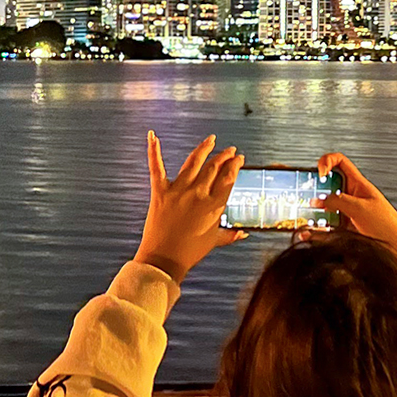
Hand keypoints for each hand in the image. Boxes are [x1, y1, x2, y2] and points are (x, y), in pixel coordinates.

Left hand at [134, 132, 245, 283]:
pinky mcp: (160, 192)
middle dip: (224, 156)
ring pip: (194, 162)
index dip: (235, 165)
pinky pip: (156, 167)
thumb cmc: (190, 253)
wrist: (164, 260)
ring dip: (204, 148)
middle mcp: (199, 194)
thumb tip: (244, 234)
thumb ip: (230, 234)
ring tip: (211, 140)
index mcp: (214, 205)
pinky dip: (153, 150)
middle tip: (230, 150)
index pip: (228, 178)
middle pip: (214, 168)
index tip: (239, 158)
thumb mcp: (214, 241)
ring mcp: (179, 191)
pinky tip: (152, 136)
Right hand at [310, 153, 396, 258]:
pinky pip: (326, 223)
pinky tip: (310, 231)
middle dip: (315, 189)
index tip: (320, 173)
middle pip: (327, 185)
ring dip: (314, 210)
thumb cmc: (386, 225)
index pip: (339, 162)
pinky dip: (316, 227)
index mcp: (358, 184)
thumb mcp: (360, 208)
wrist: (395, 247)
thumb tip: (320, 200)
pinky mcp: (343, 226)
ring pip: (324, 206)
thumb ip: (338, 201)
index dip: (327, 162)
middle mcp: (351, 195)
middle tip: (308, 196)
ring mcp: (346, 211)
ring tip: (308, 216)